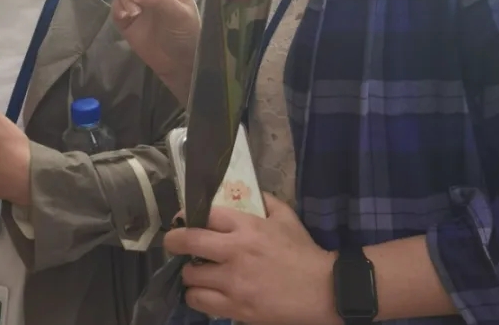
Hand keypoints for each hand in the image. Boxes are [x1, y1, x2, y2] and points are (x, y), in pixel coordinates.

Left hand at [166, 194, 334, 324]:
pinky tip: (204, 292)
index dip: (186, 216)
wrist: (325, 291)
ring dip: (189, 273)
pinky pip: (199, 302)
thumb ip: (264, 200)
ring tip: (196, 272)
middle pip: (187, 242)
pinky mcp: (236, 308)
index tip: (181, 221)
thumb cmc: (303, 252)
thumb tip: (245, 190)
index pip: (204, 214)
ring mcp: (234, 282)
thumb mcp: (286, 217)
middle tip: (173, 244)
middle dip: (173, 241)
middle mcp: (235, 252)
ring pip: (190, 276)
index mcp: (247, 227)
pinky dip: (196, 296)